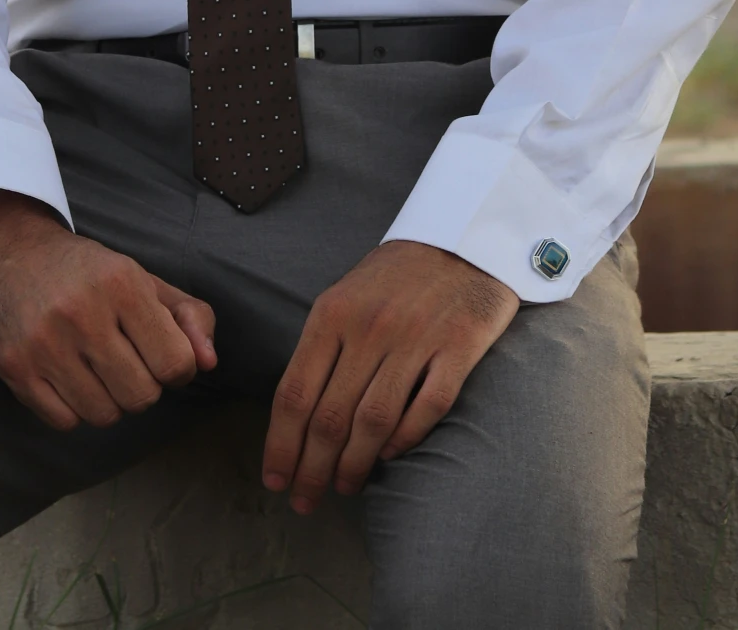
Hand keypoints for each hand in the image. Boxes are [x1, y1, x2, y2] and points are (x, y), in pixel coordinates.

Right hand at [0, 189, 216, 431]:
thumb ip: (189, 316)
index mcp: (122, 283)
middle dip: (141, 386)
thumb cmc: (87, 272)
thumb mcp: (144, 279)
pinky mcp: (15, 368)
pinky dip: (72, 409)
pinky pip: (65, 422)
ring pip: (104, 415)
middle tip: (124, 360)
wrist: (9, 254)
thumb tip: (209, 363)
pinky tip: (65, 376)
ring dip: (108, 400)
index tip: (160, 355)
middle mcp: (83, 312)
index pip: (175, 364)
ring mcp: (44, 343)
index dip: (176, 369)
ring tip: (95, 368)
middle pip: (141, 396)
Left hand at [263, 240, 517, 511]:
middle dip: (311, 469)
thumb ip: (324, 347)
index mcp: (332, 314)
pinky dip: (404, 441)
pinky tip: (389, 458)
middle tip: (305, 501)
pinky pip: (426, 408)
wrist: (463, 235)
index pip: (294, 394)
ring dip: (353, 466)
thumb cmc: (397, 274)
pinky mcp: (457, 347)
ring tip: (344, 488)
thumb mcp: (346, 296)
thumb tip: (298, 415)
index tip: (274, 480)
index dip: (280, 445)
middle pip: (330, 417)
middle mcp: (369, 327)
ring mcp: (414, 338)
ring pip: (373, 422)